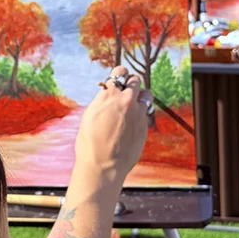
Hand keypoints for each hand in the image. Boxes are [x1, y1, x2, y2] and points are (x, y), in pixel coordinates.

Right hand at [74, 65, 152, 182]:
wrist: (103, 165)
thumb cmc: (90, 143)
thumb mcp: (90, 115)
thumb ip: (103, 101)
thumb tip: (108, 96)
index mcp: (108, 95)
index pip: (119, 72)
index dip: (120, 74)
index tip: (119, 79)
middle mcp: (125, 99)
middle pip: (135, 80)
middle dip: (132, 83)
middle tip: (128, 91)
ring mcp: (137, 112)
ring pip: (147, 94)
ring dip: (142, 96)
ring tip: (135, 104)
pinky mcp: (144, 125)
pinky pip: (148, 111)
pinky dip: (143, 112)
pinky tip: (135, 121)